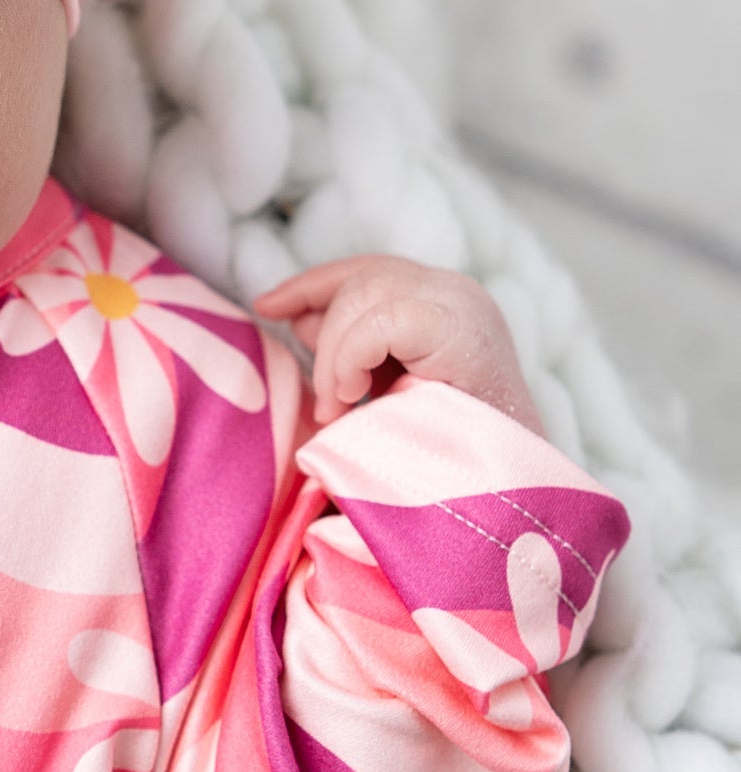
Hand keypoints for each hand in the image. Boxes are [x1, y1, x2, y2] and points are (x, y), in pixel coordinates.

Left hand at [254, 255, 539, 430]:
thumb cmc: (442, 458)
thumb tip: (297, 320)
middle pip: (362, 280)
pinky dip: (350, 361)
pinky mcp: (461, 330)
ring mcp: (463, 306)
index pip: (368, 271)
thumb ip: (350, 351)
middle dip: (323, 332)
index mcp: (445, 304)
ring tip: (340, 411)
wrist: (504, 500)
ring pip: (363, 295)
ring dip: (334, 359)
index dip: (311, 285)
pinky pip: (380, 322)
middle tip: (327, 400)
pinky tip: (352, 401)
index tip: (267, 306)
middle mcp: (459, 293)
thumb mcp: (384, 393)